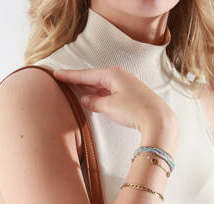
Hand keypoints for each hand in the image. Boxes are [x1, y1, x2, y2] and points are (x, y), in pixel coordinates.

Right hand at [52, 66, 178, 141]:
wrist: (158, 120)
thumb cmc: (135, 110)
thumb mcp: (109, 107)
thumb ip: (94, 102)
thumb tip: (86, 99)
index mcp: (112, 75)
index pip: (86, 75)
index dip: (70, 76)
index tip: (56, 74)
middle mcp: (119, 76)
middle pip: (93, 78)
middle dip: (78, 79)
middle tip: (62, 79)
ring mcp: (126, 85)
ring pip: (101, 85)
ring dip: (88, 88)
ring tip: (74, 88)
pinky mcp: (130, 95)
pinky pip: (109, 92)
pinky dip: (99, 94)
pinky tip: (93, 98)